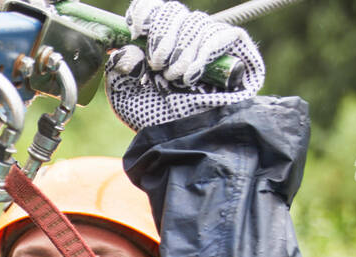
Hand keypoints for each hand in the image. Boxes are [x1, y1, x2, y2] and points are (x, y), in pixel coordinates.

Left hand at [106, 0, 264, 131]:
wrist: (187, 143)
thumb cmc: (156, 122)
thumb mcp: (124, 95)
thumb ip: (120, 66)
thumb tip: (128, 47)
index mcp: (154, 45)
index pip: (151, 11)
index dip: (144, 12)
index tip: (136, 28)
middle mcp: (181, 40)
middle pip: (172, 12)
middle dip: (161, 35)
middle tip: (157, 64)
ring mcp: (208, 43)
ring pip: (194, 22)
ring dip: (180, 54)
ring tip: (175, 80)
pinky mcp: (235, 49)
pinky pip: (219, 34)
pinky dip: (201, 55)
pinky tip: (192, 77)